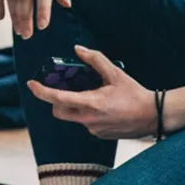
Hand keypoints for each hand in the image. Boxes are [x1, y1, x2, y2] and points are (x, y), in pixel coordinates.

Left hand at [26, 46, 153, 138]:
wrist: (153, 116)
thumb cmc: (135, 94)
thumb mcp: (116, 73)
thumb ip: (95, 60)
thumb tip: (78, 50)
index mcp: (90, 103)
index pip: (57, 99)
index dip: (41, 91)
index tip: (31, 84)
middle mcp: (87, 119)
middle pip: (58, 111)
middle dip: (56, 100)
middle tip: (64, 89)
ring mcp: (92, 129)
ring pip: (73, 117)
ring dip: (75, 106)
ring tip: (92, 95)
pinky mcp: (99, 134)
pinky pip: (85, 123)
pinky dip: (87, 113)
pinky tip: (104, 107)